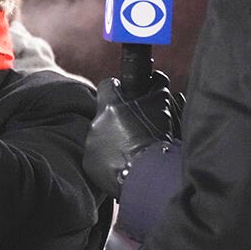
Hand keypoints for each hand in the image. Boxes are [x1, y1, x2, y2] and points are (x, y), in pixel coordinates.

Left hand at [83, 72, 181, 198]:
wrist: (148, 173)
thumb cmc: (155, 137)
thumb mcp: (161, 105)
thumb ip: (157, 86)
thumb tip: (156, 77)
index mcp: (109, 106)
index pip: (107, 85)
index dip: (117, 88)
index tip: (125, 94)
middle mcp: (96, 123)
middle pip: (104, 115)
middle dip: (118, 120)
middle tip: (135, 130)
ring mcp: (90, 144)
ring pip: (101, 137)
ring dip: (113, 140)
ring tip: (132, 150)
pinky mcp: (90, 164)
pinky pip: (98, 157)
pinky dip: (109, 159)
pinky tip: (125, 163)